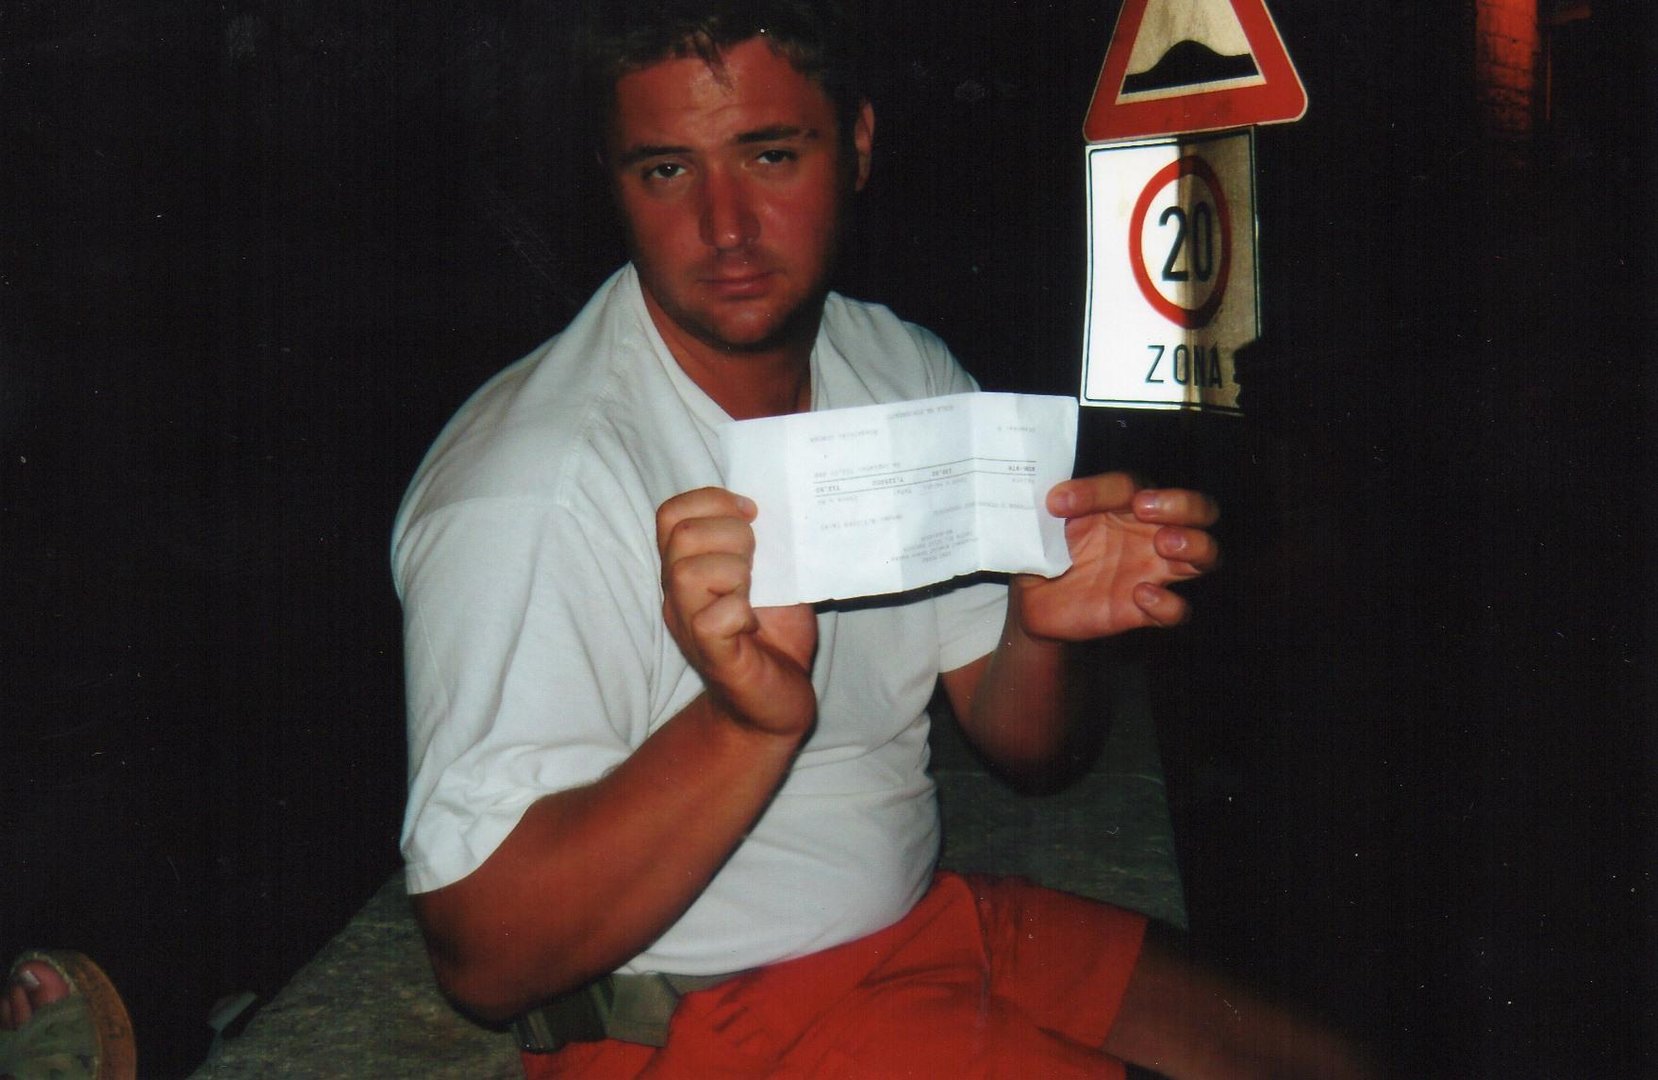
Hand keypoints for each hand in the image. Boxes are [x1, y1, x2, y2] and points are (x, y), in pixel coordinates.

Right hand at [656, 487, 817, 737]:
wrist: (776, 701)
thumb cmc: (774, 635)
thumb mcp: (772, 575)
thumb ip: (764, 542)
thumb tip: (780, 504)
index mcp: (687, 567)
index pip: (671, 513)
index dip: (712, 501)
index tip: (753, 515)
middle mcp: (678, 594)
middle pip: (680, 533)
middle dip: (732, 534)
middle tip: (758, 562)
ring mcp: (688, 624)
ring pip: (687, 572)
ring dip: (734, 571)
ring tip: (752, 593)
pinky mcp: (712, 655)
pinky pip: (710, 619)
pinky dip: (739, 612)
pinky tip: (751, 624)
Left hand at [1013, 473, 1218, 641]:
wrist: (1033, 602)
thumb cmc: (1047, 552)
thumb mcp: (1045, 525)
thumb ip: (1056, 510)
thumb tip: (1058, 499)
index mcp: (1127, 505)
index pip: (1131, 484)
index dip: (1100, 490)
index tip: (1062, 503)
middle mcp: (1150, 534)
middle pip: (1200, 510)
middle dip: (1184, 505)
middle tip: (1145, 509)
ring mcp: (1153, 571)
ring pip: (1206, 555)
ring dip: (1193, 545)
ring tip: (1164, 544)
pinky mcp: (1145, 610)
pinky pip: (1178, 610)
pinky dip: (1168, 604)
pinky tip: (1140, 595)